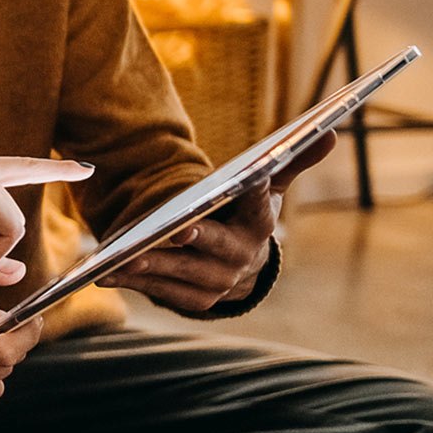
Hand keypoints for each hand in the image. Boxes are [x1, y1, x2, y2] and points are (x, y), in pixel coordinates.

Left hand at [98, 131, 334, 310]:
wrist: (241, 264)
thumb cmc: (247, 213)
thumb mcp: (268, 186)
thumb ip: (291, 161)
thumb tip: (328, 132)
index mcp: (258, 225)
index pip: (260, 208)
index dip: (256, 195)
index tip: (249, 180)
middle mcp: (240, 258)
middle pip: (217, 248)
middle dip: (198, 239)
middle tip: (177, 230)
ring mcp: (216, 282)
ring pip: (182, 273)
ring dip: (154, 265)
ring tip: (124, 255)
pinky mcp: (193, 300)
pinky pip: (159, 290)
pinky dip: (133, 281)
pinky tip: (105, 272)